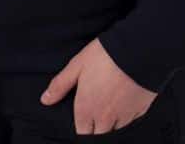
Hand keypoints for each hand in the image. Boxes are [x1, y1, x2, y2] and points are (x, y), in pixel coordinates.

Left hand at [40, 37, 158, 134]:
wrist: (137, 51)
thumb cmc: (105, 55)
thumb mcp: (77, 65)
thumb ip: (60, 85)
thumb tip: (45, 99)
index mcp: (86, 109)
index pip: (81, 132)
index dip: (81, 125)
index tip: (83, 115)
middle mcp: (104, 118)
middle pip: (98, 135)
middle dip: (95, 127)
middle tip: (96, 108)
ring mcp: (124, 117)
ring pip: (115, 130)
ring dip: (111, 122)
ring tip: (110, 102)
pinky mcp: (139, 111)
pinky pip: (130, 121)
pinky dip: (126, 115)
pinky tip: (125, 99)